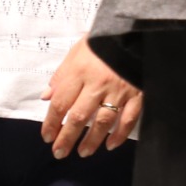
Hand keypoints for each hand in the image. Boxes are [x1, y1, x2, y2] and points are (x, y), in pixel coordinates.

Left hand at [42, 39, 141, 157]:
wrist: (134, 32)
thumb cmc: (101, 42)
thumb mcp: (75, 52)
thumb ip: (61, 76)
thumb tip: (47, 97)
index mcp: (80, 73)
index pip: (61, 103)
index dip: (51, 123)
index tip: (47, 136)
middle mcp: (98, 84)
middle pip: (78, 117)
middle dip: (66, 138)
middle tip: (59, 153)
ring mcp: (119, 91)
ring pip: (103, 122)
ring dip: (91, 140)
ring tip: (83, 152)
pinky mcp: (137, 94)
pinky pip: (129, 118)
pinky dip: (120, 134)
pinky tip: (110, 145)